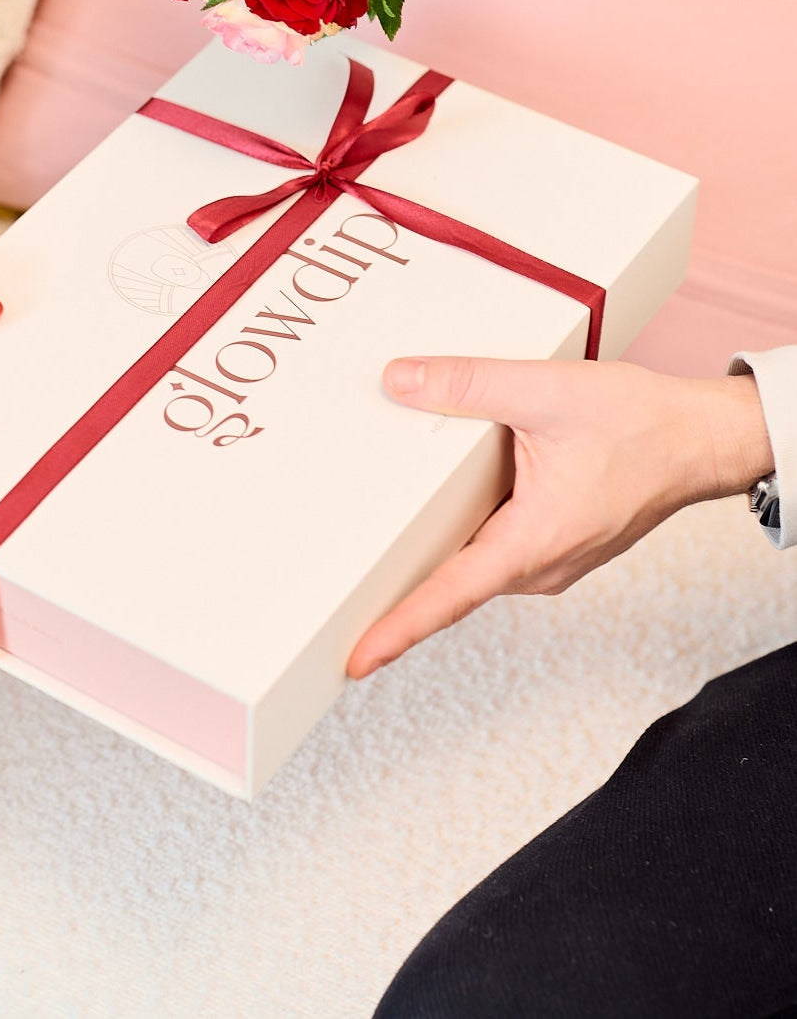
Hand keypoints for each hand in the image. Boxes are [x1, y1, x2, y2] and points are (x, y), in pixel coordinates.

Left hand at [347, 358, 774, 679]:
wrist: (705, 436)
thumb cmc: (643, 425)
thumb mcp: (545, 391)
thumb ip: (470, 384)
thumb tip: (401, 381)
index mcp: (533, 542)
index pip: (449, 596)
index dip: (399, 629)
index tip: (357, 658)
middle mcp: (540, 565)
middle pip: (452, 586)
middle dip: (396, 601)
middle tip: (335, 613)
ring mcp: (549, 559)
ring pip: (474, 565)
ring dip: (429, 564)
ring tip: (365, 569)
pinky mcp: (554, 541)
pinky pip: (495, 549)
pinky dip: (461, 539)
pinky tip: (431, 518)